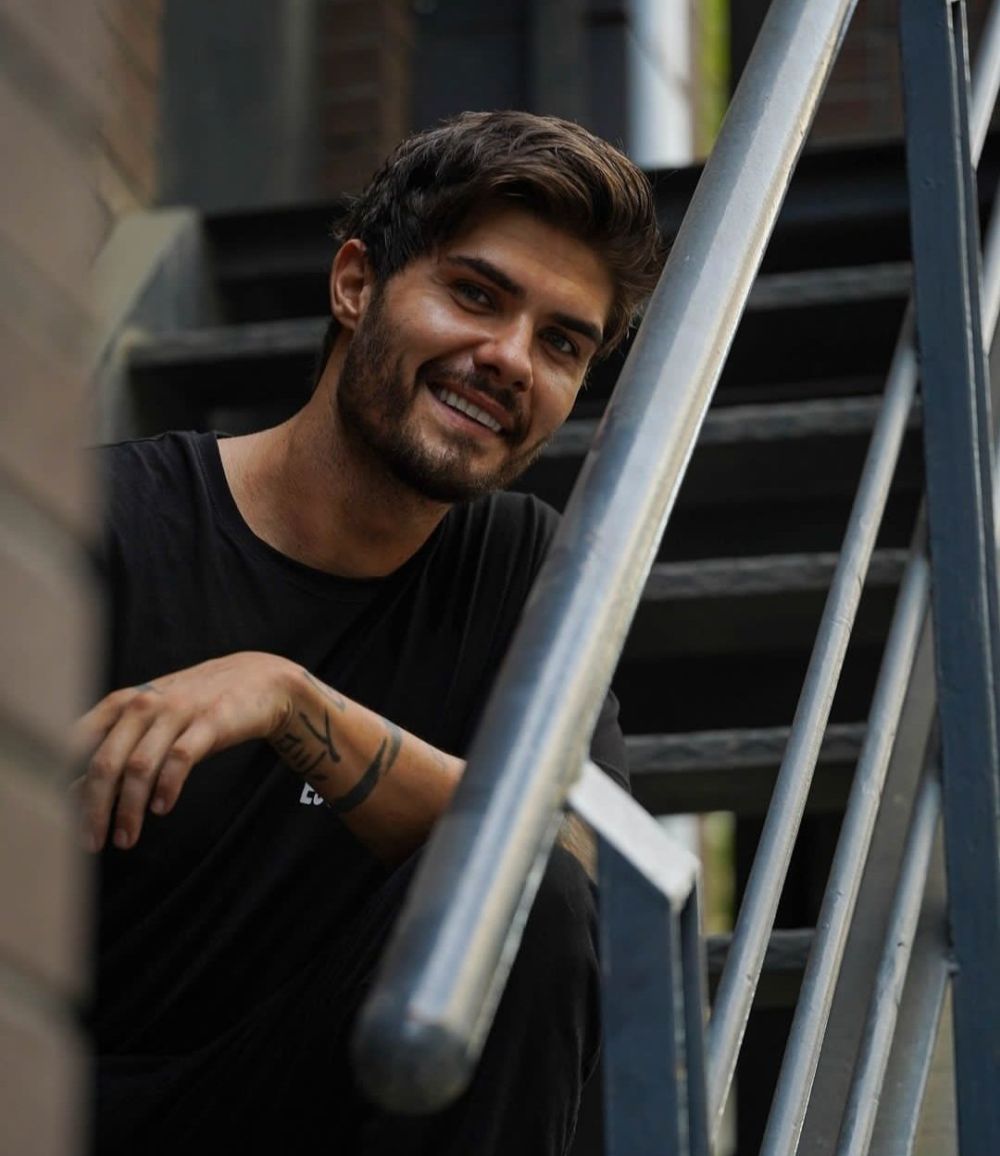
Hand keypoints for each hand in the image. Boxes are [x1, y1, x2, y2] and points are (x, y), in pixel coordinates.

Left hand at [73, 652, 295, 852]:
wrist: (259, 680)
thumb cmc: (197, 706)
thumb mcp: (151, 723)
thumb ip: (115, 751)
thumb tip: (72, 792)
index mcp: (122, 703)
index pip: (77, 744)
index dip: (63, 783)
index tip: (59, 819)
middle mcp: (144, 703)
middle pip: (105, 762)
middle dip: (94, 808)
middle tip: (91, 843)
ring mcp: (178, 711)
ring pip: (140, 766)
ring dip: (128, 809)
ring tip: (126, 839)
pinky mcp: (211, 721)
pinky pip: (181, 758)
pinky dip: (167, 787)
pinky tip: (162, 809)